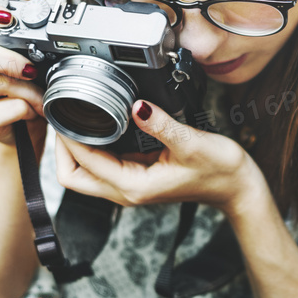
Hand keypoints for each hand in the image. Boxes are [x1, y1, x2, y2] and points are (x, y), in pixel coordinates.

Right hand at [0, 0, 46, 148]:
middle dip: (7, 59)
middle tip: (32, 68)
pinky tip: (31, 111)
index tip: (6, 17)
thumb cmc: (20, 80)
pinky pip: (5, 110)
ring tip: (41, 94)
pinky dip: (27, 110)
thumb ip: (28, 17)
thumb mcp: (27, 48)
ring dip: (28, 90)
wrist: (22, 125)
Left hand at [54, 101, 266, 214]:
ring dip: (73, 147)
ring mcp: (129, 186)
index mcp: (133, 186)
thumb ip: (160, 124)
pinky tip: (96, 124)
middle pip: (72, 177)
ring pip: (84, 172)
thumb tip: (136, 106)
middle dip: (60, 149)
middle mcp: (126, 191)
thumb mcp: (191, 143)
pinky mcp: (135, 177)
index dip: (67, 138)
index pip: (82, 164)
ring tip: (72, 116)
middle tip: (61, 116)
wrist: (237, 187)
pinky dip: (91, 147)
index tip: (60, 111)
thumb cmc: (220, 171)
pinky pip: (101, 165)